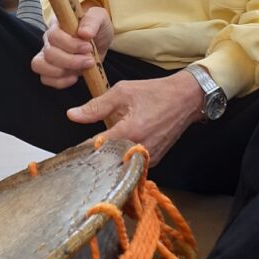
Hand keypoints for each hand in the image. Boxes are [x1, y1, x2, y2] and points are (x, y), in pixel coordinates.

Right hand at [31, 6, 113, 88]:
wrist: (99, 41)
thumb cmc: (97, 27)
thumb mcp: (100, 18)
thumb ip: (92, 21)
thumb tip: (84, 33)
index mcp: (57, 25)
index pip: (53, 35)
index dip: (69, 44)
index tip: (88, 47)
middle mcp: (49, 40)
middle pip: (48, 53)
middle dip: (71, 61)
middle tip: (90, 61)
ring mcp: (48, 56)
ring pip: (41, 66)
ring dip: (64, 72)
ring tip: (82, 69)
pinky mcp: (51, 70)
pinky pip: (46, 79)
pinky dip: (61, 81)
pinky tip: (75, 76)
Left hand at [66, 71, 204, 165]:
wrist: (186, 99)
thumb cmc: (154, 93)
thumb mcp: (123, 92)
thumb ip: (96, 106)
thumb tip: (72, 115)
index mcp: (129, 132)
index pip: (96, 148)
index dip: (82, 148)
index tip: (72, 149)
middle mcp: (139, 150)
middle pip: (107, 162)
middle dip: (94, 158)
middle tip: (83, 154)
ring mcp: (148, 158)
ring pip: (119, 166)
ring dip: (109, 160)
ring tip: (99, 152)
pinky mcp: (153, 161)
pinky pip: (131, 164)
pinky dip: (122, 159)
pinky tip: (117, 150)